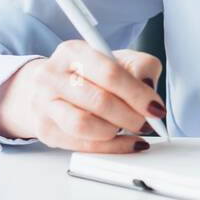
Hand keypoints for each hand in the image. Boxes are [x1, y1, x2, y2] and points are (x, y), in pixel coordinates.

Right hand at [0, 41, 165, 153]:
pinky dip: (111, 148)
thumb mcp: (118, 59)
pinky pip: (81, 145)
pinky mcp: (46, 131)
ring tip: (129, 128)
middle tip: (147, 122)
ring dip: (115, 131)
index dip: (137, 93)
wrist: (51, 87)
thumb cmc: (89, 73)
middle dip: (130, 116)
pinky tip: (126, 142)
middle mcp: (52, 76)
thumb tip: (149, 89)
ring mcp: (44, 105)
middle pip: (98, 101)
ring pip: (84, 125)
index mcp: (73, 52)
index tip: (155, 107)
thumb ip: (141, 66)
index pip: (109, 73)